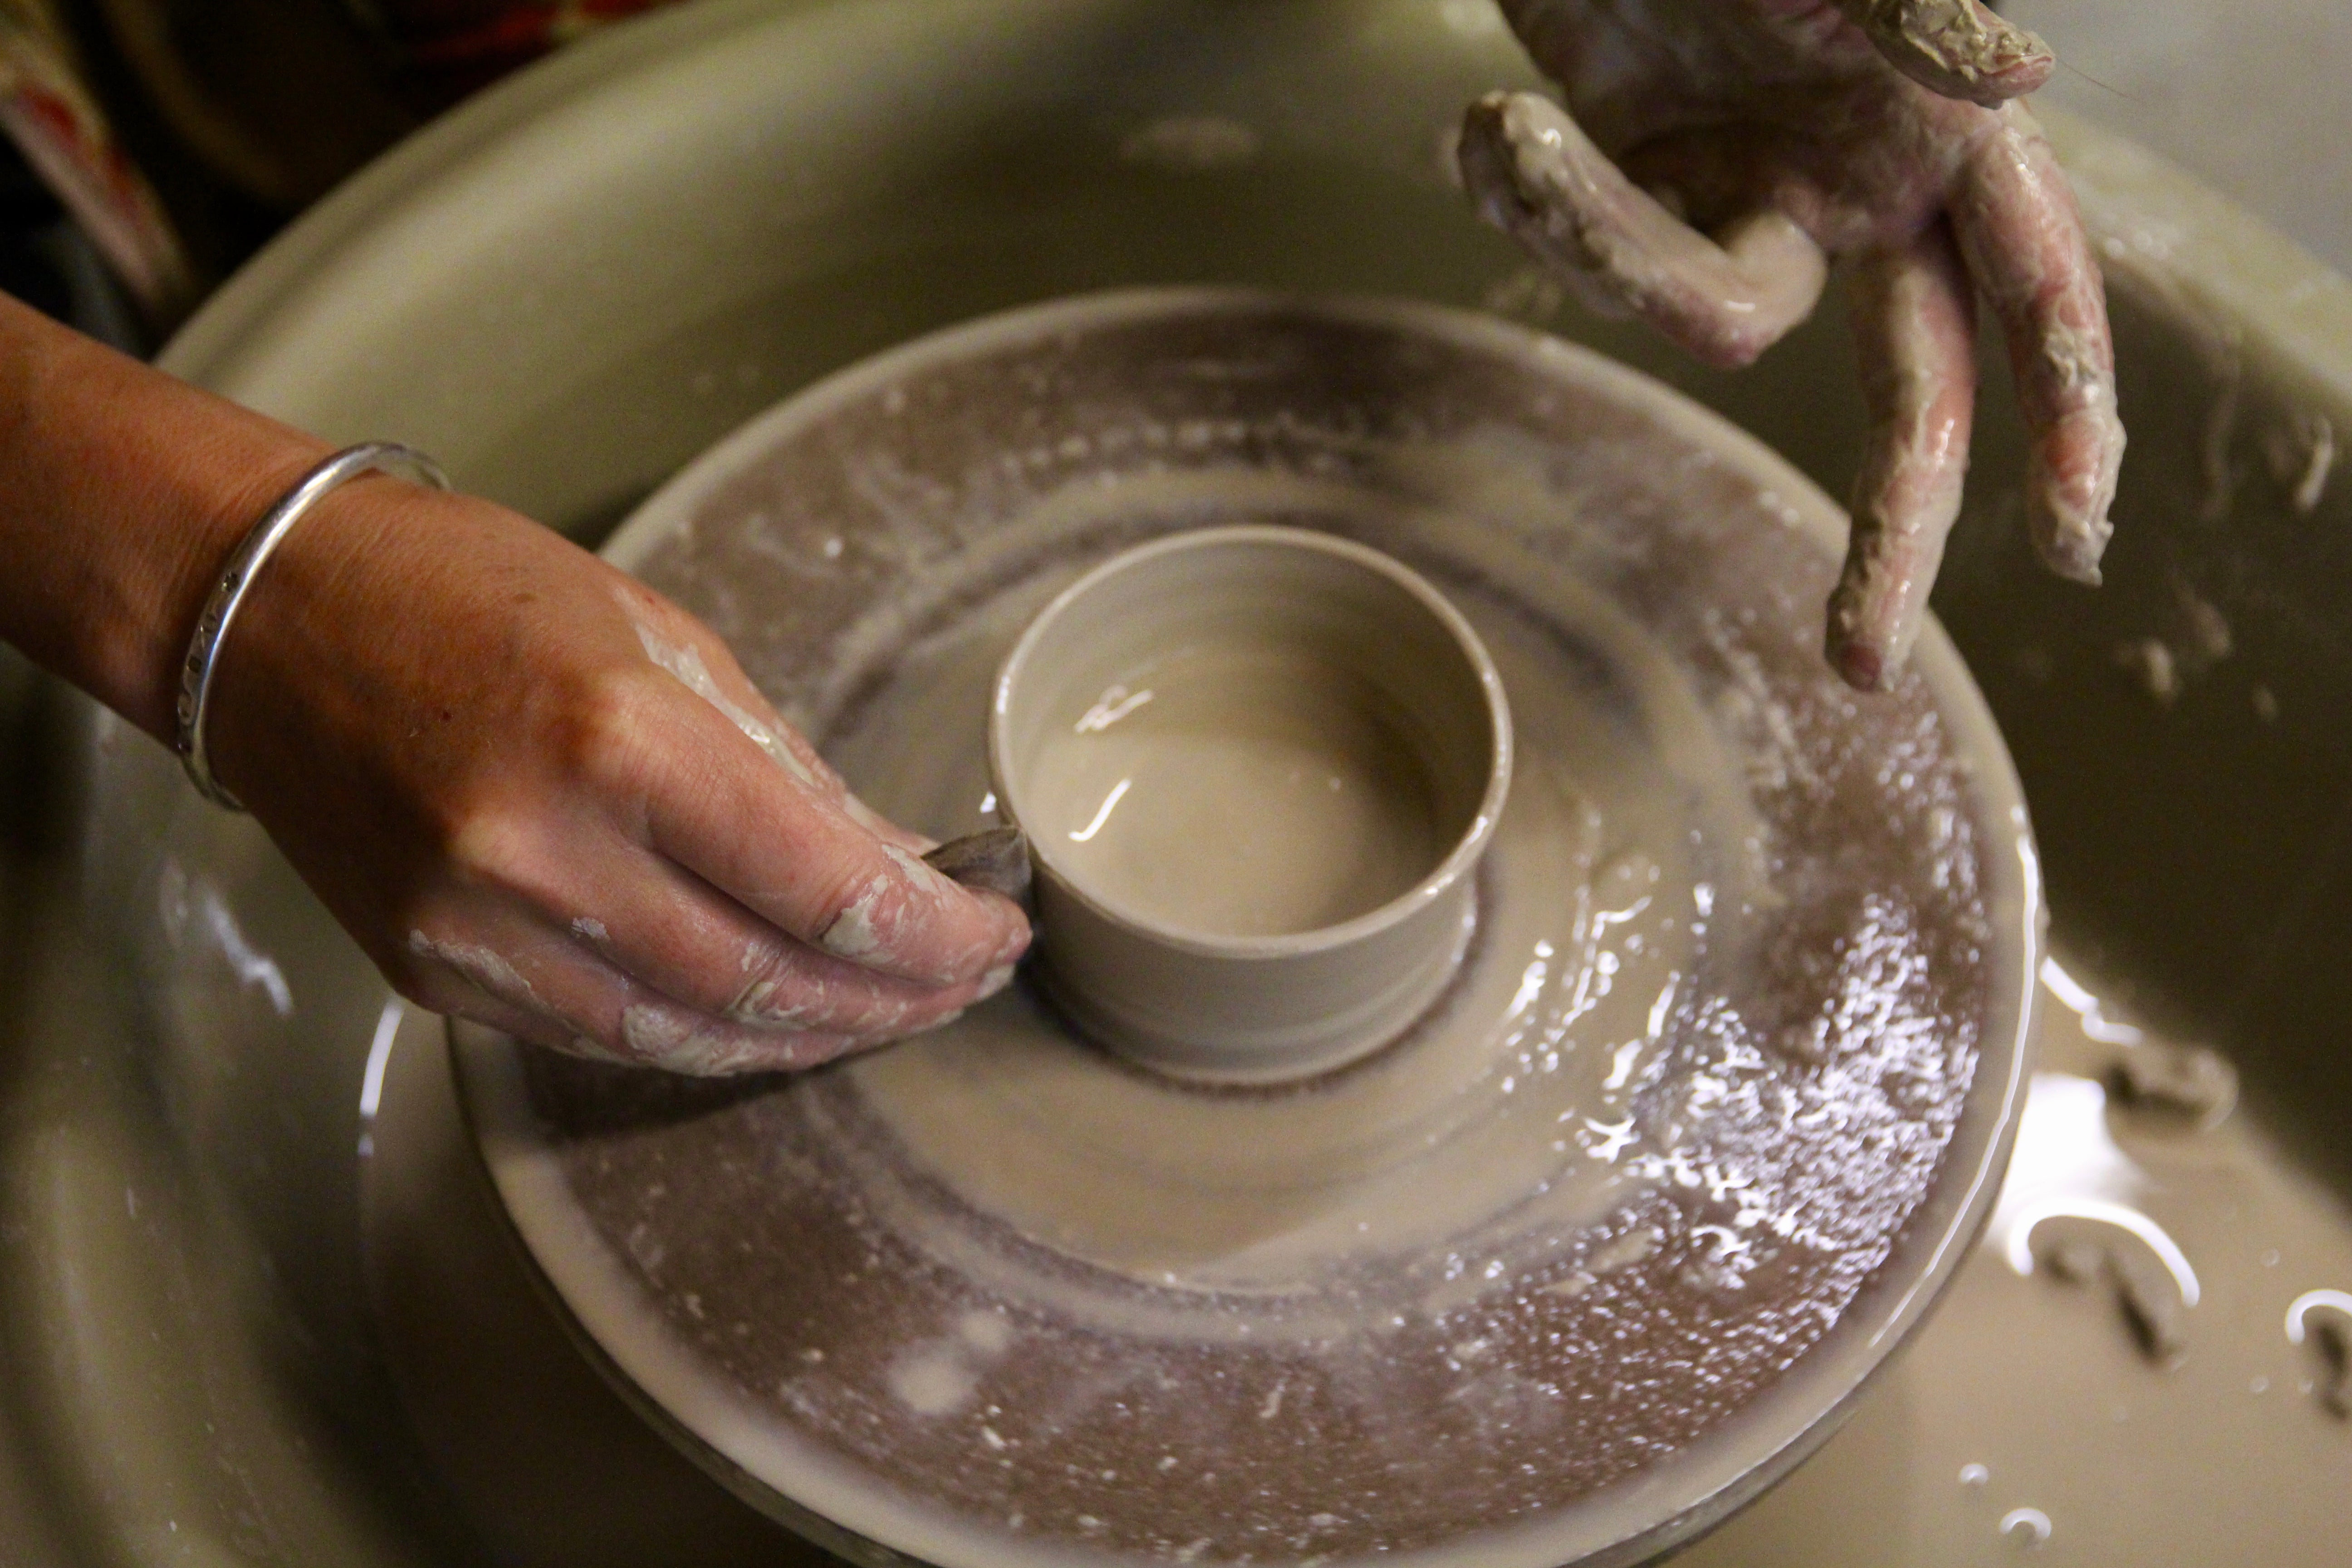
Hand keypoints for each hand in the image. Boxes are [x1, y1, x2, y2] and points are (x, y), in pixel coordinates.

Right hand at [204, 477, 1029, 1073]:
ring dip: (812, 1037)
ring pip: (692, 1038)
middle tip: (964, 982)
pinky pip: (604, 1038)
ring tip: (892, 1011)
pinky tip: (774, 1019)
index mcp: (619, 742)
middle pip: (771, 983)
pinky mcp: (435, 975)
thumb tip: (901, 864)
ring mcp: (478, 930)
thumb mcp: (667, 643)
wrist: (269, 619)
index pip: (826, 889)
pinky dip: (706, 1040)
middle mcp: (543, 854)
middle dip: (895, 998)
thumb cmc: (474, 593)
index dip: (934, 932)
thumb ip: (788, 773)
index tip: (995, 930)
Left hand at [1463, 0, 2124, 688]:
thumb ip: (1917, 16)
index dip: (2063, 399)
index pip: (2031, 287)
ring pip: (1695, 319)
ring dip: (1592, 240)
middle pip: (1913, 397)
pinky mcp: (1643, 214)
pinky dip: (1529, 201)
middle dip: (1892, 529)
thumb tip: (2023, 73)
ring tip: (1510, 127)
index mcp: (1942, 141)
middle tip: (1862, 665)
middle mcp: (1861, 198)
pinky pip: (1589, 264)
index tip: (2072, 530)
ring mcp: (1750, 214)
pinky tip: (1497, 121)